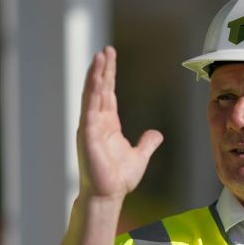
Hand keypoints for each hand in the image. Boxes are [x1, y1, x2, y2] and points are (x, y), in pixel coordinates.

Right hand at [77, 46, 163, 198]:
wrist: (109, 194)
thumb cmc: (119, 178)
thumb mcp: (140, 155)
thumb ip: (147, 142)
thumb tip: (156, 134)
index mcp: (108, 124)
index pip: (108, 93)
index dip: (109, 75)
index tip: (109, 57)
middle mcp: (97, 122)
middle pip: (100, 89)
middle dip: (102, 69)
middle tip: (105, 50)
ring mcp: (90, 127)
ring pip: (93, 95)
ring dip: (95, 76)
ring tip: (99, 57)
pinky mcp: (87, 135)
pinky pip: (89, 109)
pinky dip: (92, 94)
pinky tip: (96, 79)